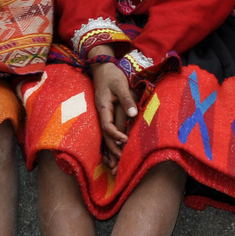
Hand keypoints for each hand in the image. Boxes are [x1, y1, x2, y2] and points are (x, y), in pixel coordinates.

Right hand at [87, 45, 137, 168]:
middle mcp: (102, 114)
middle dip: (113, 150)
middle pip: (106, 136)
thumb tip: (133, 115)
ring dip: (111, 151)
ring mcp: (103, 116)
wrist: (103, 69)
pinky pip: (108, 133)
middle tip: (121, 162)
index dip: (116, 135)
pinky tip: (114, 156)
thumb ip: (127, 100)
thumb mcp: (120, 85)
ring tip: (116, 166)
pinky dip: (111, 144)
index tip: (125, 140)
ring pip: (106, 137)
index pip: (107, 126)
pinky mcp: (107, 116)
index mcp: (104, 108)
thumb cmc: (112, 76)